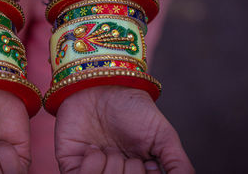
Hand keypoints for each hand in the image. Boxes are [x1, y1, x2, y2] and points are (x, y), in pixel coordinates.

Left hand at [55, 86, 193, 173]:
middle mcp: (114, 172)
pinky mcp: (70, 162)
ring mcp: (91, 169)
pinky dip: (89, 168)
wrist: (104, 83)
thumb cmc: (134, 107)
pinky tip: (92, 149)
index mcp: (137, 172)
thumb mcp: (163, 136)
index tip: (145, 163)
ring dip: (110, 170)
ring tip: (109, 150)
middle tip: (128, 155)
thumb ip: (177, 165)